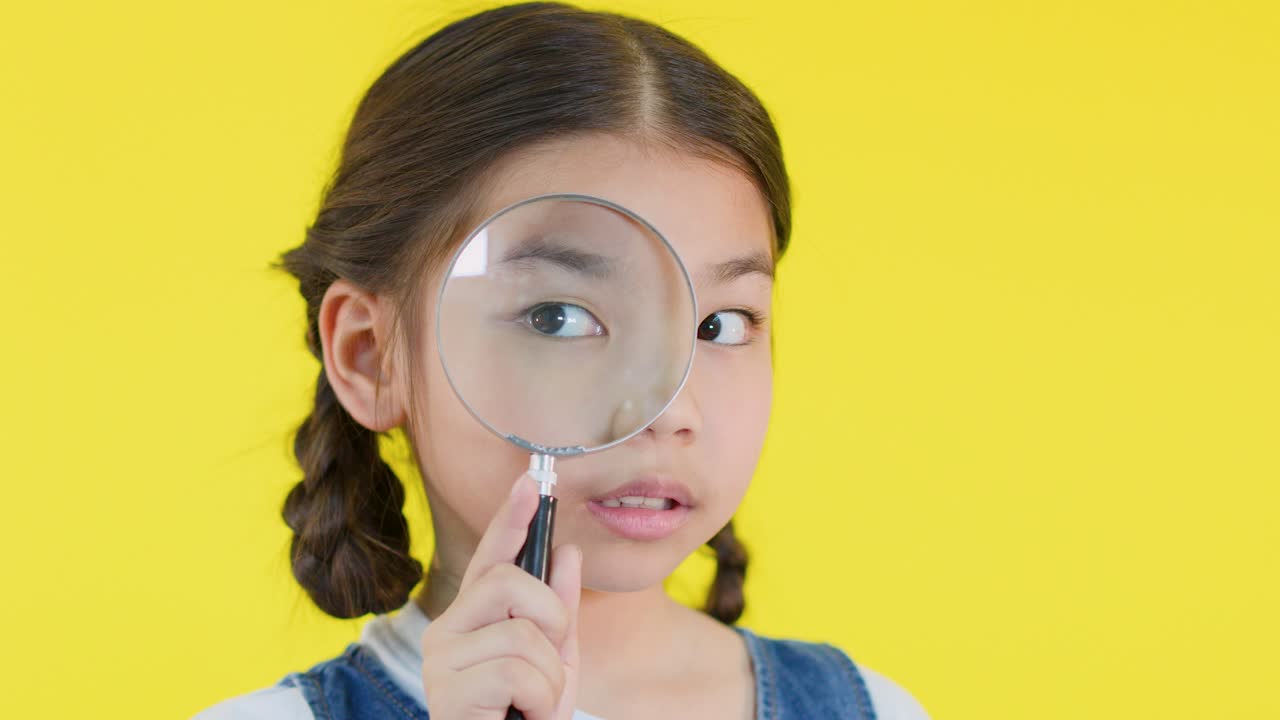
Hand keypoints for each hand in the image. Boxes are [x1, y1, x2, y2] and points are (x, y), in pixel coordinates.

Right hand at [421, 473, 582, 719]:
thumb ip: (560, 611)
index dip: (510, 518)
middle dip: (549, 619)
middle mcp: (447, 631)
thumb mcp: (555, 663)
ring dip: (549, 677)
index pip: (492, 558)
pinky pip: (518, 671)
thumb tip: (567, 552)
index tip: (529, 480)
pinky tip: (519, 718)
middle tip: (546, 667)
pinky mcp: (447, 692)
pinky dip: (539, 700)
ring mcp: (442, 660)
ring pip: (522, 632)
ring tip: (531, 707)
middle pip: (508, 582)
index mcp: (473, 619)